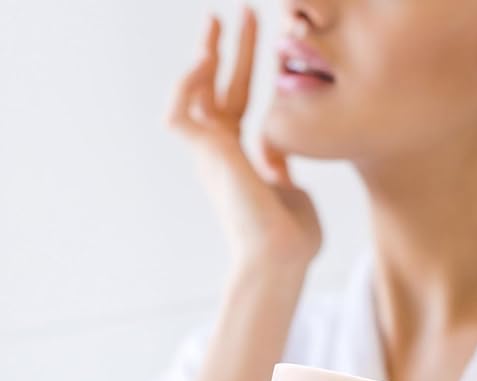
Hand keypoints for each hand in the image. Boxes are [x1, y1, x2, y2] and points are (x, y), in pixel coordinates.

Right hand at [165, 8, 322, 267]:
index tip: (264, 43)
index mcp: (243, 161)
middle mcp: (222, 155)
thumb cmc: (293, 239)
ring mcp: (212, 155)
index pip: (238, 106)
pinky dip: (186, 85)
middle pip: (219, 91)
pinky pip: (181, 113)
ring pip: (197, 95)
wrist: (282, 258)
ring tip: (219, 21)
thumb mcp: (294, 193)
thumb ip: (284, 169)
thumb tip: (282, 162)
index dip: (246, 72)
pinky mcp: (206, 156)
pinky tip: (204, 60)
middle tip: (241, 14)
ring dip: (206, 56)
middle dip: (230, 51)